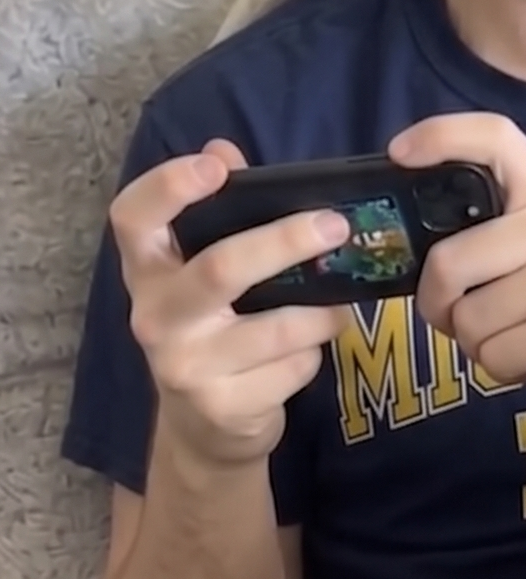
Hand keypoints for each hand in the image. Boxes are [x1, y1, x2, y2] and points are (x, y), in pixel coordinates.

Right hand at [111, 138, 350, 469]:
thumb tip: (225, 149)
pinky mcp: (223, 407)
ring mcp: (185, 366)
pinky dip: (313, 357)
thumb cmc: (212, 332)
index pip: (132, 218)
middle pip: (221, 269)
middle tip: (336, 225)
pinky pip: (292, 369)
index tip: (214, 166)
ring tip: (340, 305)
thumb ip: (220, 214)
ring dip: (322, 314)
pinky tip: (309, 353)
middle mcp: (155, 317)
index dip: (167, 186)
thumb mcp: (204, 274)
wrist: (205, 429)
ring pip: (276, 327)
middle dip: (286, 242)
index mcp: (147, 271)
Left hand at [390, 115, 525, 398]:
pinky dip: (499, 368)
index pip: (495, 137)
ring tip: (512, 334)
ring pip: (466, 320)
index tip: (401, 154)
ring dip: (474, 343)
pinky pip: (491, 356)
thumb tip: (414, 249)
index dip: (442, 135)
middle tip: (456, 314)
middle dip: (437, 304)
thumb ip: (496, 229)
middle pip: (447, 263)